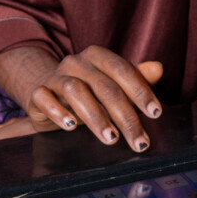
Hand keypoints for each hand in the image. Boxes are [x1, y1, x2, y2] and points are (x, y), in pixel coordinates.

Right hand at [26, 51, 162, 151]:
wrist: (46, 91)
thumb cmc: (88, 90)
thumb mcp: (113, 84)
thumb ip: (136, 78)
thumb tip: (159, 68)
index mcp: (98, 56)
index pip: (123, 70)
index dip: (140, 91)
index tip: (156, 113)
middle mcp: (76, 62)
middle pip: (104, 86)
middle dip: (124, 115)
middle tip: (138, 140)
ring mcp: (55, 76)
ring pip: (75, 91)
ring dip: (95, 116)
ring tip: (111, 138)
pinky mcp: (37, 92)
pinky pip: (44, 98)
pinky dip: (57, 111)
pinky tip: (71, 126)